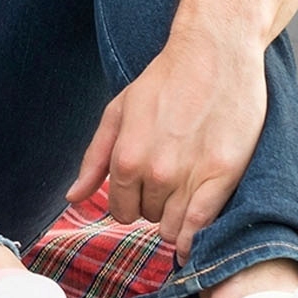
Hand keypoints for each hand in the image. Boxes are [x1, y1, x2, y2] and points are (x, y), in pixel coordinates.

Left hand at [67, 23, 267, 254]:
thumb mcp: (117, 113)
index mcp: (125, 158)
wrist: (213, 54)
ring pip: (175, 228)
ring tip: (184, 195)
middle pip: (148, 218)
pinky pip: (203, 226)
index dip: (129, 202)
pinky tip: (194, 242)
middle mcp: (155, 173)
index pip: (120, 210)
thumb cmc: (162, 81)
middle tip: (167, 180)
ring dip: (176, 220)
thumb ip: (94, 159)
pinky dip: (196, 240)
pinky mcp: (223, 176)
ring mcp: (190, 176)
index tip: (141, 189)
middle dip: (153, 205)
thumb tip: (73, 199)